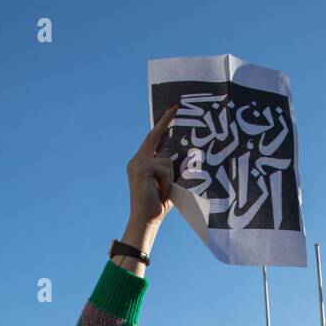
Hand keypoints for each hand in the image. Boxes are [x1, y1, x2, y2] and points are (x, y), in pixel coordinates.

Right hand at [121, 105, 178, 252]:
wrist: (145, 219)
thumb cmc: (157, 205)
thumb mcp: (167, 183)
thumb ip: (172, 169)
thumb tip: (189, 156)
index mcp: (141, 162)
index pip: (152, 139)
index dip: (162, 124)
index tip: (171, 109)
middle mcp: (136, 160)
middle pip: (155, 138)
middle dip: (164, 121)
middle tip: (175, 106)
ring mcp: (138, 163)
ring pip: (166, 160)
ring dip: (169, 179)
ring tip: (162, 192)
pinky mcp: (142, 168)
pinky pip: (165, 169)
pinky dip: (167, 182)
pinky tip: (159, 192)